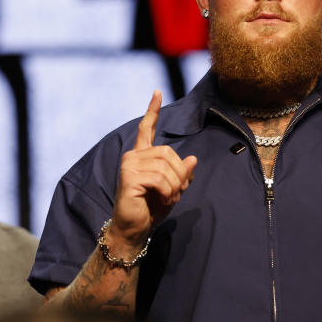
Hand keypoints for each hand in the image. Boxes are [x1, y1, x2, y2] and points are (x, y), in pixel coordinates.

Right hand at [110, 90, 197, 249]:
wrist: (134, 229)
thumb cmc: (151, 209)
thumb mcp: (173, 189)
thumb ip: (181, 173)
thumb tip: (192, 158)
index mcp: (141, 156)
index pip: (146, 128)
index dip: (153, 110)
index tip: (157, 92)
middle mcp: (133, 156)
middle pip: (168, 152)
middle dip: (180, 174)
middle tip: (176, 192)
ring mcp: (129, 165)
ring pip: (166, 166)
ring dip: (175, 186)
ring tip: (170, 198)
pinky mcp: (129, 177)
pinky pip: (160, 178)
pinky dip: (169, 192)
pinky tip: (163, 200)